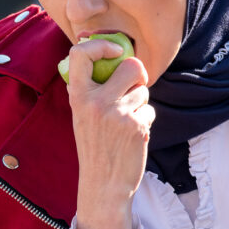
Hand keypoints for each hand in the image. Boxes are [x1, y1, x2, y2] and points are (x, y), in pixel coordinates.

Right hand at [67, 38, 153, 228]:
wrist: (102, 183)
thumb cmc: (93, 146)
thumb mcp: (81, 115)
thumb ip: (91, 89)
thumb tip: (112, 58)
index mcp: (78, 96)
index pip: (80, 54)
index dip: (101, 45)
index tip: (114, 51)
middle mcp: (97, 102)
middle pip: (132, 66)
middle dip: (138, 74)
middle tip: (134, 85)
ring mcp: (118, 114)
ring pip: (144, 90)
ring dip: (141, 102)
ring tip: (126, 121)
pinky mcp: (137, 126)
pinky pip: (150, 109)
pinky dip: (145, 120)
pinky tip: (133, 135)